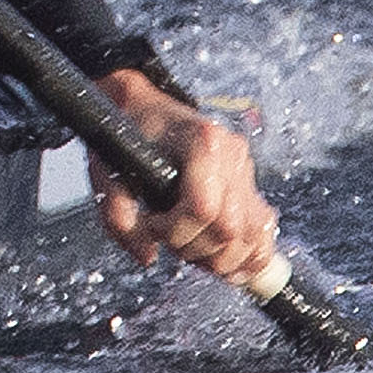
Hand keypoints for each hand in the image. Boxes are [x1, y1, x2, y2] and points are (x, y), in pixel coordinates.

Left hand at [91, 68, 280, 286]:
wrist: (143, 110)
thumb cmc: (126, 137)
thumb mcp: (108, 174)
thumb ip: (120, 219)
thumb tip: (148, 257)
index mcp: (200, 140)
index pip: (203, 208)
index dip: (174, 230)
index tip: (151, 223)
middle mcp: (231, 152)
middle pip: (230, 228)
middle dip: (194, 248)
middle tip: (168, 238)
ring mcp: (244, 168)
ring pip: (252, 235)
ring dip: (219, 258)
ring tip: (189, 248)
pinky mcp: (249, 184)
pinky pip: (264, 231)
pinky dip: (248, 255)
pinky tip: (223, 262)